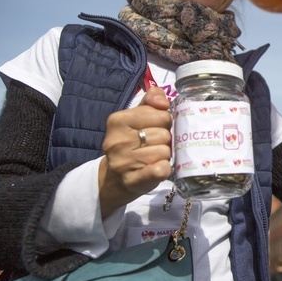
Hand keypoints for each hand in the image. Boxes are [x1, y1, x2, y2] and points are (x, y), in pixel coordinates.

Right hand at [98, 87, 172, 216]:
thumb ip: (151, 101)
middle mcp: (117, 141)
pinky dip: (164, 169)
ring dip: (164, 155)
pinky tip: (158, 168)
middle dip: (165, 139)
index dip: (164, 122)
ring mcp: (122, 162)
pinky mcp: (132, 180)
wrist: (117, 176)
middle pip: (164, 134)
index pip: (160, 114)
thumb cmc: (132, 142)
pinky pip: (160, 170)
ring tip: (154, 157)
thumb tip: (162, 99)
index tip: (156, 127)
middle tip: (155, 144)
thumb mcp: (138, 116)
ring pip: (164, 152)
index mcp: (118, 120)